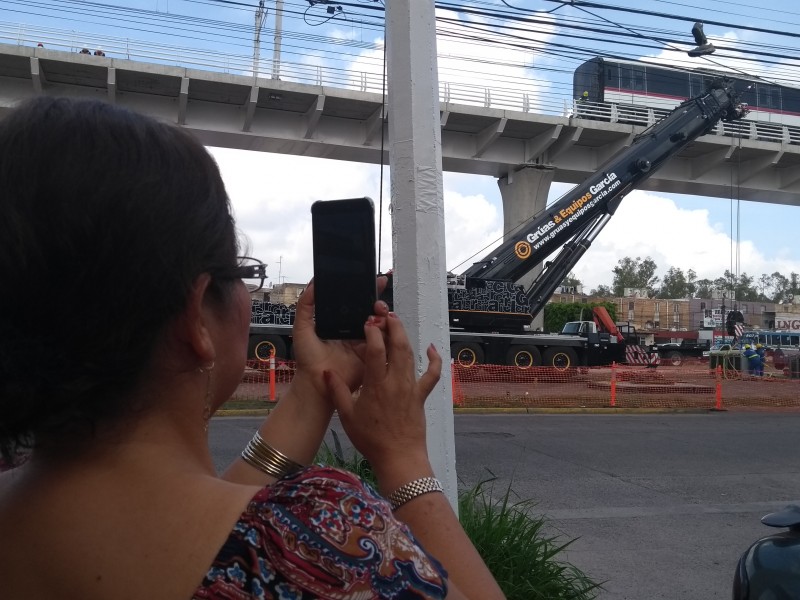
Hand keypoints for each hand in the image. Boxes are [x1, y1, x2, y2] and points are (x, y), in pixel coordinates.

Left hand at [289, 277, 388, 400]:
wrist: (315, 384)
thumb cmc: (308, 359)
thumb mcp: (302, 328)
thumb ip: (305, 305)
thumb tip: (313, 284)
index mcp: (341, 323)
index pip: (357, 303)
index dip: (367, 291)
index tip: (376, 281)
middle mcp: (355, 331)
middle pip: (372, 312)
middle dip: (379, 304)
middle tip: (378, 302)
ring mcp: (365, 343)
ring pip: (381, 325)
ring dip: (383, 317)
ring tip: (379, 313)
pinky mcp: (372, 356)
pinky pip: (384, 343)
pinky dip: (387, 334)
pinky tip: (382, 327)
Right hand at [324, 312, 441, 491]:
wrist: (399, 457)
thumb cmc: (371, 439)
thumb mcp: (347, 415)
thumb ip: (337, 391)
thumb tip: (326, 371)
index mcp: (376, 384)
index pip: (376, 349)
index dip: (372, 331)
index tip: (367, 321)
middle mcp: (396, 381)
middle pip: (398, 345)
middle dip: (392, 325)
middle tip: (385, 313)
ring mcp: (411, 387)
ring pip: (411, 355)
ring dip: (405, 336)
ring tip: (397, 322)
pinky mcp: (421, 396)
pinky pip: (432, 374)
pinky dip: (434, 359)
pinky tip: (431, 348)